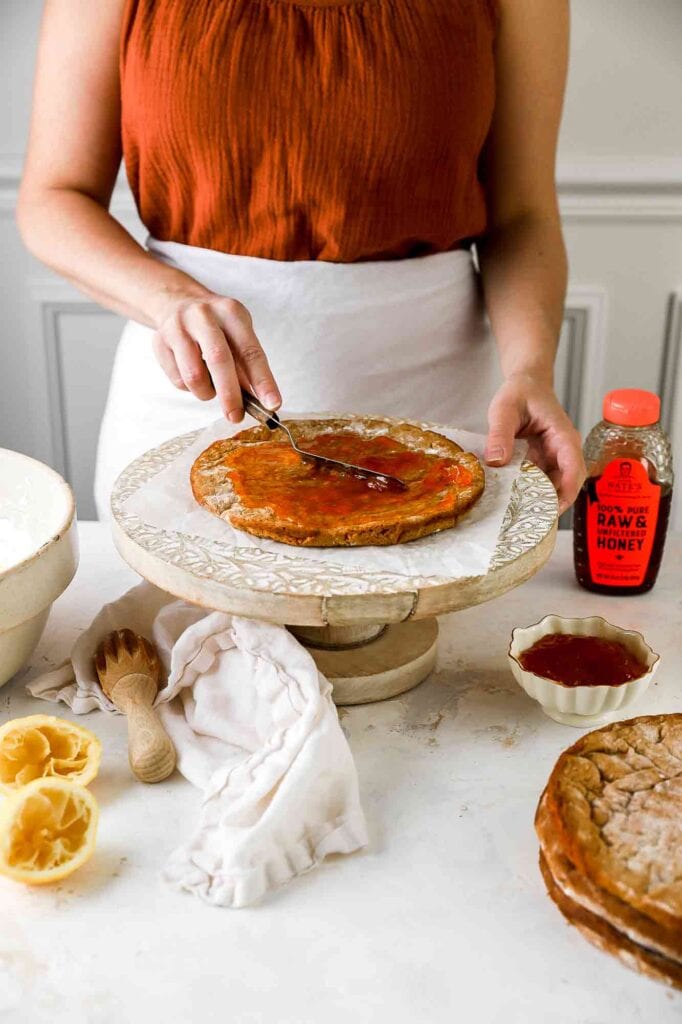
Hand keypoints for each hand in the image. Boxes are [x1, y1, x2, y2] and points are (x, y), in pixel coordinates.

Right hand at [152, 294, 280, 420]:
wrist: (176, 301)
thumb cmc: (216, 326)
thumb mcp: (237, 334)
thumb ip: (247, 366)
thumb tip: (261, 403)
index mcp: (231, 312)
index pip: (250, 351)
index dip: (263, 381)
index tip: (273, 405)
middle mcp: (204, 316)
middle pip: (219, 360)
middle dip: (230, 395)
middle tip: (236, 417)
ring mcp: (178, 327)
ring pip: (193, 376)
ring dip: (206, 392)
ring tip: (211, 388)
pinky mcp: (159, 342)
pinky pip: (177, 380)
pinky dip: (189, 388)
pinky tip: (192, 374)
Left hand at [485, 373, 585, 513]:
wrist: (526, 383)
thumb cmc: (520, 392)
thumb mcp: (504, 408)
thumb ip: (500, 433)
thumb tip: (496, 461)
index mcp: (563, 437)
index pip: (573, 468)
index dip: (566, 491)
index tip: (552, 509)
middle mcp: (564, 451)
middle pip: (567, 484)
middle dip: (553, 504)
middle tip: (530, 524)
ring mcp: (554, 459)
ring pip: (554, 487)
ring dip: (540, 502)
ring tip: (520, 520)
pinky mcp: (542, 463)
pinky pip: (540, 482)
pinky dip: (530, 493)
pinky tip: (513, 505)